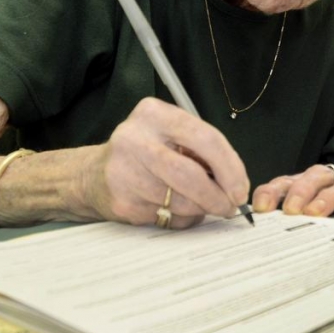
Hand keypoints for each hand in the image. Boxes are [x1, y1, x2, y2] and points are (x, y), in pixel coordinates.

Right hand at [80, 97, 250, 228]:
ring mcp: (124, 172)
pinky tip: (175, 209)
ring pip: (179, 200)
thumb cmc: (144, 153)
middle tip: (229, 206)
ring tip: (202, 206)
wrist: (92, 175)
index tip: (241, 188)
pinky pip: (165, 217)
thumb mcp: (170, 135)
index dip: (230, 168)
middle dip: (217, 195)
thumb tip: (236, 183)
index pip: (205, 138)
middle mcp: (135, 139)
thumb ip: (201, 150)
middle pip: (190, 174)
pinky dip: (180, 218)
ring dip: (199, 209)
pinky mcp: (121, 201)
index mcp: (154, 114)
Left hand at [252, 163, 333, 216]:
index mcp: (305, 184)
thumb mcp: (302, 220)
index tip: (262, 208)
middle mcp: (329, 182)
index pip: (285, 183)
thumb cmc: (328, 219)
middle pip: (314, 177)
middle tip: (291, 210)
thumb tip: (257, 230)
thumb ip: (281, 222)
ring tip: (316, 212)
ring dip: (328, 197)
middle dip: (301, 191)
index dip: (272, 193)